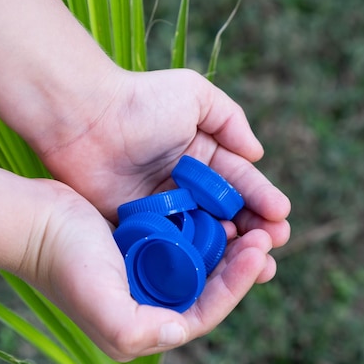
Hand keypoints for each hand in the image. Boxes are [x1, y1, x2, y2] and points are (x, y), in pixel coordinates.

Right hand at [21, 179, 280, 360]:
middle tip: (266, 237)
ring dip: (229, 249)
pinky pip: (186, 244)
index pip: (203, 314)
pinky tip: (222, 215)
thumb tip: (179, 330)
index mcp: (141, 326)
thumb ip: (133, 329)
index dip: (236, 287)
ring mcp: (147, 276)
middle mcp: (149, 306)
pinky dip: (206, 232)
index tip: (258, 254)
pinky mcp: (144, 249)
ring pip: (202, 267)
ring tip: (253, 226)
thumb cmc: (63, 259)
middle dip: (240, 268)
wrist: (35, 220)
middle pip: (208, 291)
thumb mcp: (96, 299)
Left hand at [36, 68, 290, 249]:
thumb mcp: (193, 95)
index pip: (240, 181)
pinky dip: (197, 257)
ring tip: (258, 263)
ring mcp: (165, 208)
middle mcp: (187, 184)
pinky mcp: (142, 226)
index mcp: (203, 154)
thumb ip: (230, 120)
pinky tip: (217, 268)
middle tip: (274, 244)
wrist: (83, 119)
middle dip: (255, 229)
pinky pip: (175, 244)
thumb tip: (257, 154)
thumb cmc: (139, 102)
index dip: (262, 198)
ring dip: (233, 250)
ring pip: (207, 234)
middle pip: (229, 213)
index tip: (280, 216)